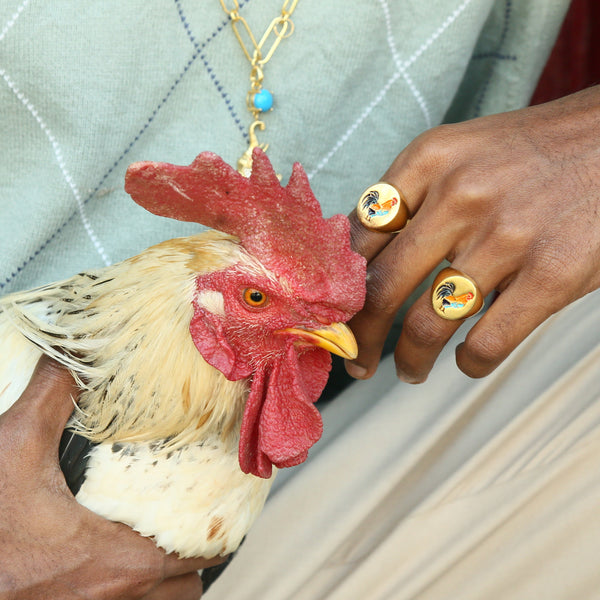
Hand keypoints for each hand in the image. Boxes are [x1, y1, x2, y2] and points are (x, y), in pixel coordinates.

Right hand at [0, 356, 224, 599]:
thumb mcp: (14, 449)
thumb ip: (51, 399)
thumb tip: (73, 359)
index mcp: (113, 557)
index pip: (198, 556)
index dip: (220, 534)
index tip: (227, 512)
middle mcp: (110, 598)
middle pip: (184, 592)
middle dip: (193, 561)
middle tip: (190, 527)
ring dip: (164, 582)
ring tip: (158, 547)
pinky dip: (132, 593)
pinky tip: (108, 568)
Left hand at [346, 85, 599, 381]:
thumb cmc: (534, 152)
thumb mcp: (462, 153)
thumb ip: (411, 199)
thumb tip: (362, 262)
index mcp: (428, 160)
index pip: (360, 241)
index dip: (342, 289)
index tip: (338, 316)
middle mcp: (460, 195)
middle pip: (382, 288)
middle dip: (361, 338)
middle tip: (356, 360)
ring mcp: (507, 236)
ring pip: (428, 323)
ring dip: (409, 360)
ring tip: (408, 371)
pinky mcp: (554, 274)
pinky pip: (488, 341)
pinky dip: (469, 364)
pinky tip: (467, 362)